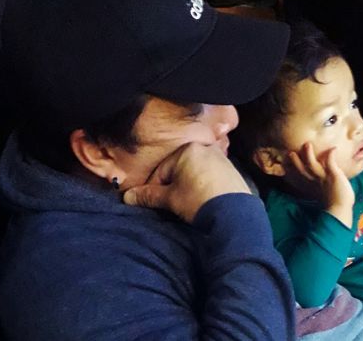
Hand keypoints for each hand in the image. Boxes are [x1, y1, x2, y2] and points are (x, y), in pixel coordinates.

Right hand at [123, 143, 250, 222]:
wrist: (234, 214)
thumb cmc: (198, 201)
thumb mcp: (171, 199)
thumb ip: (149, 196)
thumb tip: (128, 197)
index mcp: (187, 149)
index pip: (162, 170)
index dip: (153, 188)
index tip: (150, 202)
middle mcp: (205, 147)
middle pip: (179, 168)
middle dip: (172, 186)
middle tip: (170, 204)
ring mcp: (221, 158)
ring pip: (195, 171)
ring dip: (188, 185)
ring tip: (187, 204)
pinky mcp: (232, 170)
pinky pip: (210, 175)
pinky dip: (203, 185)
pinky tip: (202, 199)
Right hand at [288, 142, 353, 226]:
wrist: (341, 209)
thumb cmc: (337, 204)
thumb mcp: (328, 195)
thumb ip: (326, 189)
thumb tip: (325, 189)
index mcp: (315, 186)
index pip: (303, 176)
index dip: (296, 170)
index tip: (288, 165)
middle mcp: (317, 181)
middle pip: (303, 170)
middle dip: (296, 162)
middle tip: (290, 153)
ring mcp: (324, 177)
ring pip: (313, 164)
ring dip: (309, 154)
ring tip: (307, 144)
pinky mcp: (333, 175)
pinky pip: (330, 162)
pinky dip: (331, 155)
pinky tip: (333, 148)